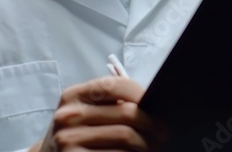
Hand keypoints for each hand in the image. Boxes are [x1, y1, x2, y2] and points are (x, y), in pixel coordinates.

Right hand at [28, 76, 167, 151]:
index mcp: (73, 96)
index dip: (140, 93)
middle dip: (152, 123)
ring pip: (125, 137)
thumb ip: (110, 103)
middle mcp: (68, 116)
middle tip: (164, 131)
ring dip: (147, 144)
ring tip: (154, 146)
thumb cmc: (76, 132)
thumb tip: (150, 103)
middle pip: (126, 114)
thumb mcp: (84, 111)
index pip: (114, 85)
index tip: (155, 104)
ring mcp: (69, 141)